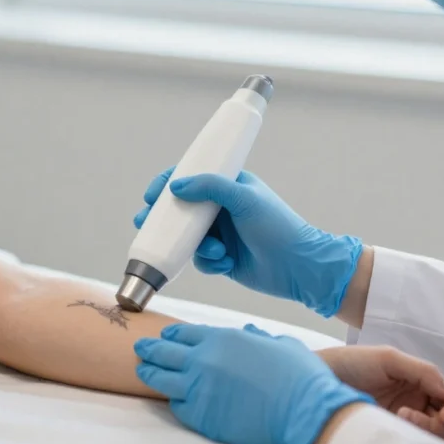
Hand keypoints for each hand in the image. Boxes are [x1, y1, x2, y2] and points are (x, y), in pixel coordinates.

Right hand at [133, 169, 361, 316]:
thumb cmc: (278, 227)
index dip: (168, 183)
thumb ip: (211, 187)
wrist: (299, 268)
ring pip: (188, 238)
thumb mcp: (245, 199)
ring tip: (214, 251)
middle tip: (144, 222)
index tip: (152, 194)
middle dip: (163, 218)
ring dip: (196, 246)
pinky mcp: (222, 258)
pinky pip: (200, 260)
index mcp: (229, 185)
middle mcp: (222, 208)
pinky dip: (210, 262)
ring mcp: (221, 234)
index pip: (191, 176)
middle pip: (181, 209)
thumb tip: (176, 187)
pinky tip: (227, 263)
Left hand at [134, 324, 371, 443]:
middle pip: (164, 352)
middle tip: (141, 348)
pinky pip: (178, 406)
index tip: (166, 334)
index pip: (184, 332)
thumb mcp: (280, 343)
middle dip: (150, 348)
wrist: (303, 411)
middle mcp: (203, 360)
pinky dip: (174, 400)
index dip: (172, 333)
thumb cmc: (298, 376)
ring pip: (161, 379)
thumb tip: (251, 333)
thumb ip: (259, 337)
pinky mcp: (201, 416)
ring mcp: (198, 389)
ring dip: (150, 373)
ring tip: (143, 371)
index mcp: (221, 338)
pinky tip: (172, 398)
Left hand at [317, 345, 443, 441]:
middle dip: (443, 422)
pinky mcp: (391, 432)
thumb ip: (422, 371)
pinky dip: (414, 438)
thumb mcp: (388, 358)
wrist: (319, 378)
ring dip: (428, 429)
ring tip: (402, 416)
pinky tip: (396, 424)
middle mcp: (417, 400)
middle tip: (417, 416)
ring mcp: (405, 418)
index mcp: (420, 380)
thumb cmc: (352, 363)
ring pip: (435, 434)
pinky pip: (414, 442)